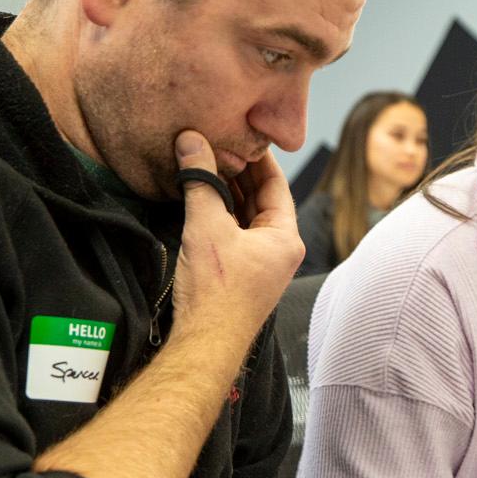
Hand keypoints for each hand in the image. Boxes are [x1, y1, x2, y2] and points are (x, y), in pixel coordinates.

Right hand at [171, 131, 302, 347]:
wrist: (205, 344)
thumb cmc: (216, 292)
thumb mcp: (207, 226)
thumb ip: (200, 181)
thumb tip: (191, 141)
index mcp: (285, 237)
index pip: (275, 183)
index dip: (256, 156)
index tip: (238, 133)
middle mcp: (279, 249)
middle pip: (260, 198)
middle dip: (237, 172)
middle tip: (215, 143)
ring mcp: (260, 263)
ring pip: (245, 216)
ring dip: (226, 193)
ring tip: (203, 164)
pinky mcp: (239, 274)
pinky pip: (233, 233)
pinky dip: (219, 213)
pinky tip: (199, 198)